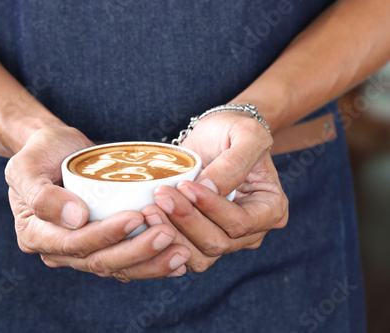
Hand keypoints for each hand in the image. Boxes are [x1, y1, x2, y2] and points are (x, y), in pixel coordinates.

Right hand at [5, 125, 190, 280]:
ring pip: (117, 267)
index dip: (106, 235)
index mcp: (36, 235)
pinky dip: (151, 264)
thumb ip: (41, 194)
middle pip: (100, 262)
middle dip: (137, 251)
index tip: (135, 216)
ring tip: (181, 252)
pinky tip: (176, 261)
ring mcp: (81, 251)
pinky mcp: (101, 245)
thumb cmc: (40, 152)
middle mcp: (58, 250)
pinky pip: (126, 262)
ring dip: (150, 263)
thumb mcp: (26, 165)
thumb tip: (75, 219)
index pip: (74, 244)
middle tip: (169, 234)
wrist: (55, 150)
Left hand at [142, 111, 287, 272]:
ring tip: (150, 209)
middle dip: (187, 221)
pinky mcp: (201, 239)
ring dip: (172, 235)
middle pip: (218, 243)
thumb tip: (209, 188)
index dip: (211, 208)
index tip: (185, 185)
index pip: (240, 222)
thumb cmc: (235, 130)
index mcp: (271, 209)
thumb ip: (234, 163)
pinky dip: (165, 241)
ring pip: (200, 256)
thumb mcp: (246, 134)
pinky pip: (183, 253)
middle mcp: (251, 231)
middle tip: (161, 196)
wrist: (215, 134)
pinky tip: (149, 221)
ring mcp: (226, 238)